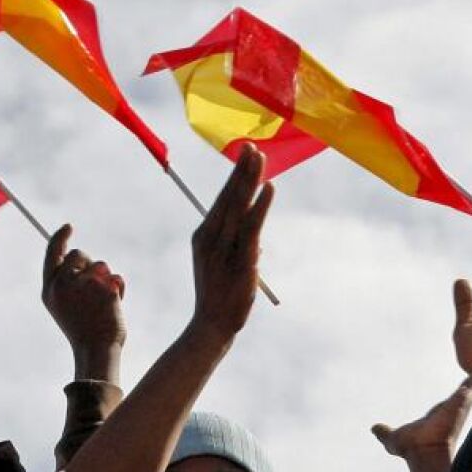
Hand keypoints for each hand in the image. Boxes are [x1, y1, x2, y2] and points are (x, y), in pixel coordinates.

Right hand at [43, 225, 125, 381]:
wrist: (96, 350)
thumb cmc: (82, 330)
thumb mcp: (66, 306)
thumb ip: (69, 283)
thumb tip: (81, 259)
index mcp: (50, 290)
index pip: (53, 253)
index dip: (60, 237)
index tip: (69, 226)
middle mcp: (64, 284)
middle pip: (79, 254)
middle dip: (90, 262)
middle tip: (96, 281)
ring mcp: (84, 285)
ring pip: (100, 265)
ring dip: (106, 277)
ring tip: (104, 300)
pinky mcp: (104, 288)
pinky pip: (116, 277)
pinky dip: (119, 287)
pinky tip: (116, 304)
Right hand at [188, 143, 272, 344]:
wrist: (212, 326)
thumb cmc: (220, 296)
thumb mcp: (224, 263)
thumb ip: (237, 244)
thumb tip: (255, 232)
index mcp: (203, 236)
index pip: (221, 199)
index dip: (234, 175)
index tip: (245, 153)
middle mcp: (210, 238)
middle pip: (228, 197)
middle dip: (241, 170)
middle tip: (252, 146)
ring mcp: (223, 249)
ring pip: (238, 207)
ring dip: (250, 180)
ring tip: (260, 157)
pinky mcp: (240, 260)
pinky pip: (252, 227)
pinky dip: (260, 206)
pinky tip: (268, 188)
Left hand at [372, 380, 471, 459]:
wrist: (421, 453)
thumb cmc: (411, 450)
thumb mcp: (392, 439)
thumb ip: (384, 433)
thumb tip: (374, 429)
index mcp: (439, 415)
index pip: (452, 401)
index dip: (460, 394)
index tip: (467, 386)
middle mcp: (451, 411)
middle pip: (466, 393)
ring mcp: (457, 407)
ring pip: (470, 389)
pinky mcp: (459, 403)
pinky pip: (470, 387)